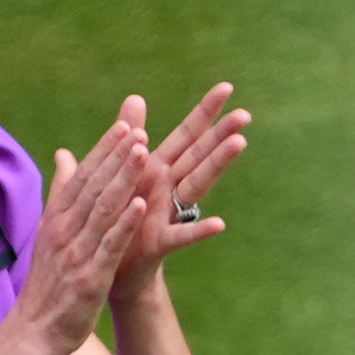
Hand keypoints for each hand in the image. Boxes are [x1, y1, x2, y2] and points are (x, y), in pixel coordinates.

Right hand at [12, 111, 153, 354]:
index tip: (124, 126)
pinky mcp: (90, 278)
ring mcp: (77, 254)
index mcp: (56, 219)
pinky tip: (140, 204)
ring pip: (103, 209)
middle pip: (93, 186)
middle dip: (117, 157)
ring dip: (123, 179)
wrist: (34, 332)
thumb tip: (64, 154)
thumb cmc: (47, 283)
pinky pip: (109, 246)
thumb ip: (61, 193)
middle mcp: (64, 232)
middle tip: (139, 129)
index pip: (81, 177)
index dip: (103, 150)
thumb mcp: (49, 233)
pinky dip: (124, 224)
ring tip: (143, 153)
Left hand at [108, 83, 248, 307]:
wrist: (110, 267)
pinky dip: (199, 230)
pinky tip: (220, 224)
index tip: (227, 88)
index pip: (186, 135)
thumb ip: (129, 137)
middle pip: (199, 156)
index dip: (205, 113)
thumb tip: (136, 98)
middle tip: (245, 114)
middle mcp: (168, 188)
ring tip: (240, 144)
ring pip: (195, 185)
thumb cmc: (118, 218)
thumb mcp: (122, 172)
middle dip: (221, 134)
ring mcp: (167, 214)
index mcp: (156, 169)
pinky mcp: (159, 242)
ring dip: (217, 164)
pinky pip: (181, 236)